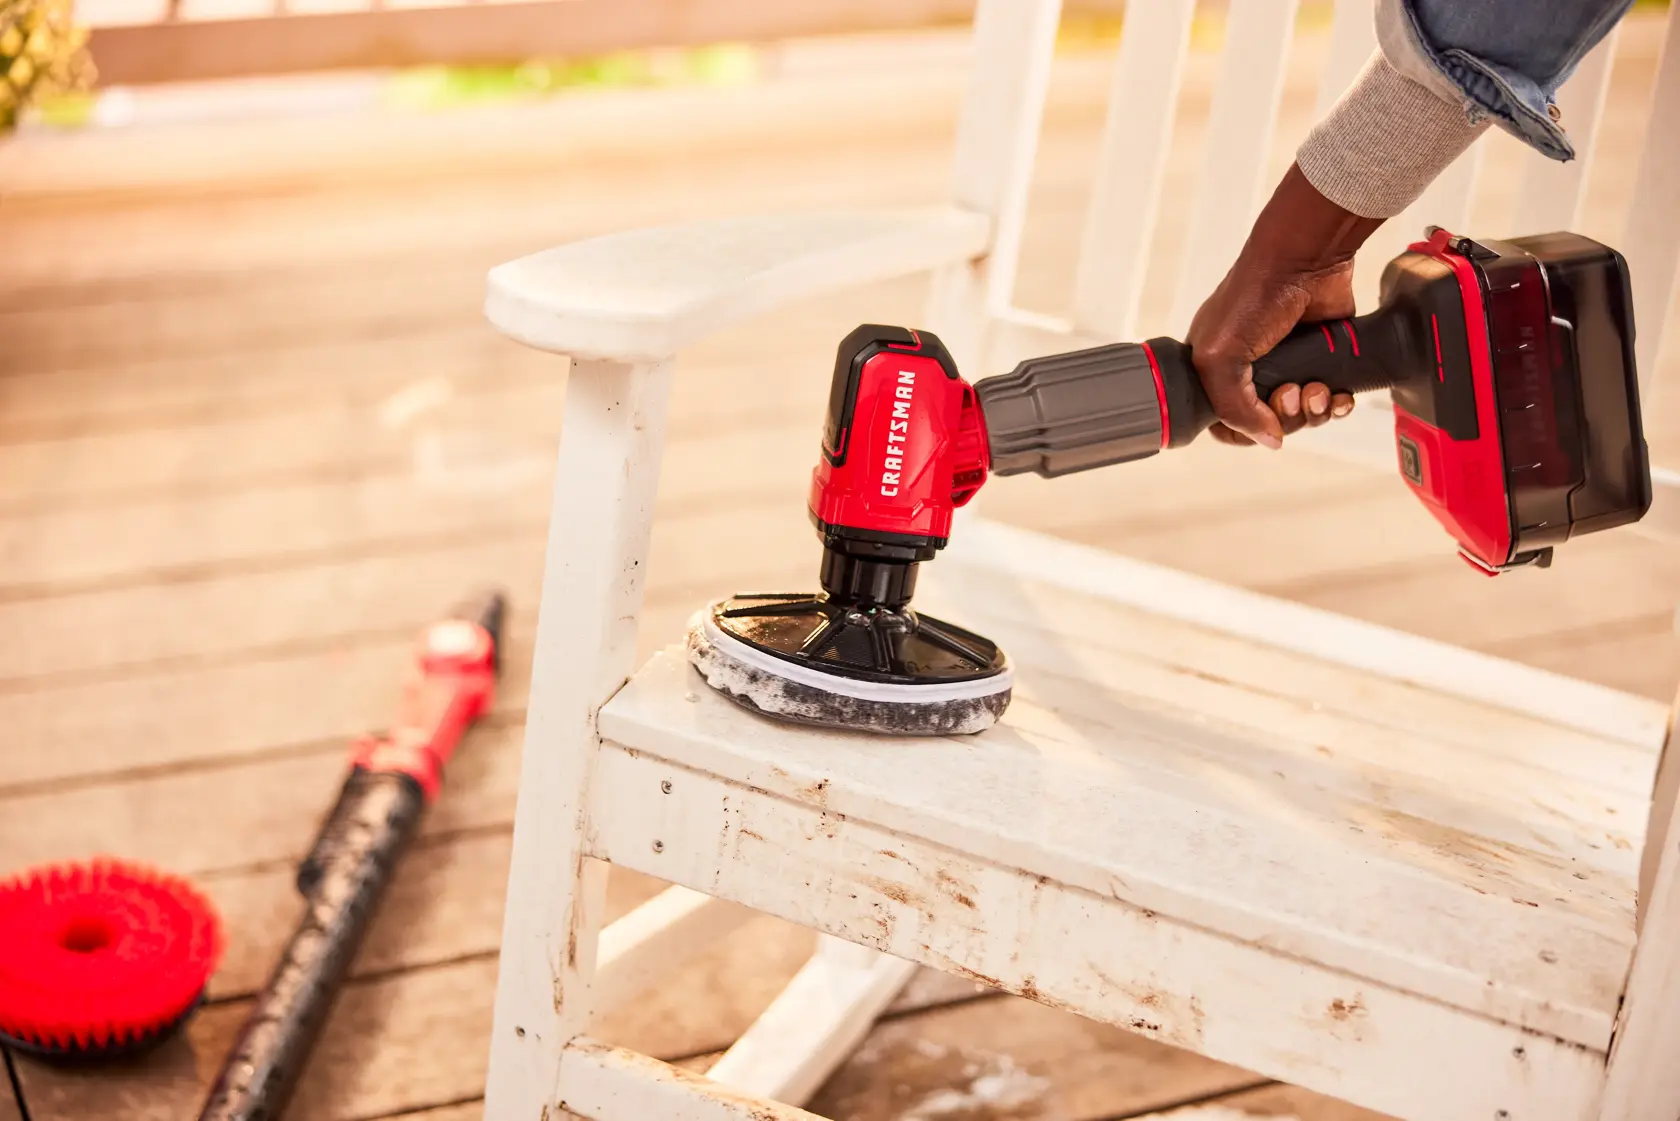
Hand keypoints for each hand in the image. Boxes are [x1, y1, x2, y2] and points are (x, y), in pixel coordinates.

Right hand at [1185, 163, 1383, 448]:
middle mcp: (1253, 371)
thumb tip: (1269, 439)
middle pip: (1268, 423)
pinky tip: (1337, 395)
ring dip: (1312, 412)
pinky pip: (1332, 402)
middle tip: (1289, 392)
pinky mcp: (1324, 361)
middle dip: (1284, 417)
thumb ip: (1233, 407)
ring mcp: (1291, 366)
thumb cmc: (1253, 296)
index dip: (1242, 431)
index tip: (1257, 422)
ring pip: (1302, 416)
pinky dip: (1337, 405)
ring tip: (1315, 388)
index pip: (1224, 422)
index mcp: (1217, 369)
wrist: (1305, 262)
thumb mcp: (1219, 356)